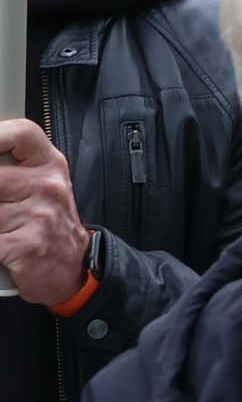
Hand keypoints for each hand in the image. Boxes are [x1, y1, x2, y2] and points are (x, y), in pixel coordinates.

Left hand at [0, 119, 92, 307]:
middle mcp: (48, 185)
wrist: (74, 267)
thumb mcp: (39, 186)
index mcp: (49, 165)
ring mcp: (40, 215)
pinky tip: (1, 242)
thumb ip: (10, 171)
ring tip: (3, 226)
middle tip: (1, 205)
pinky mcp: (28, 244)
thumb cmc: (47, 224)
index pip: (20, 134)